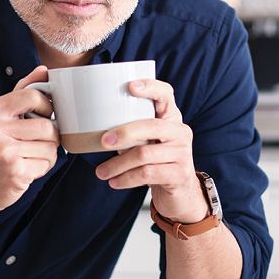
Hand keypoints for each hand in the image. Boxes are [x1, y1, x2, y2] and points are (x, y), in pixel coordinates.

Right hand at [0, 65, 60, 219]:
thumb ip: (20, 94)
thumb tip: (44, 70)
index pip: (32, 95)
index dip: (47, 105)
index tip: (45, 115)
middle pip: (48, 125)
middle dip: (50, 136)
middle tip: (36, 143)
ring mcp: (5, 152)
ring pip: (51, 146)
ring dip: (47, 154)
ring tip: (28, 157)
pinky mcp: (15, 172)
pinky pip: (47, 164)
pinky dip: (42, 168)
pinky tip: (26, 170)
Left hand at [93, 79, 207, 223]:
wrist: (180, 192)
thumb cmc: (156, 161)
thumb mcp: (147, 141)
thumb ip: (131, 131)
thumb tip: (97, 131)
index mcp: (171, 117)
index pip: (166, 94)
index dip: (150, 87)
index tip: (130, 86)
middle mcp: (180, 132)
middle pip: (152, 126)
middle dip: (125, 133)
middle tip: (103, 141)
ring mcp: (182, 153)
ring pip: (145, 154)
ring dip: (118, 164)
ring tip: (101, 172)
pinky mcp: (179, 174)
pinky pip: (148, 174)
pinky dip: (127, 179)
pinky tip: (115, 182)